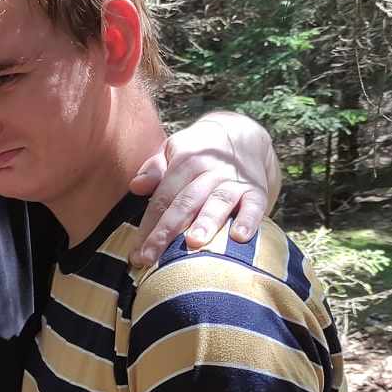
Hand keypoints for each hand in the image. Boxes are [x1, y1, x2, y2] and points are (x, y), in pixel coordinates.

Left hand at [129, 113, 278, 267]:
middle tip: (150, 257)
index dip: (147, 225)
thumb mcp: (173, 150)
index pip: (162, 197)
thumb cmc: (198, 152)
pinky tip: (240, 237)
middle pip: (184, 203)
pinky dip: (248, 220)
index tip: (135, 253)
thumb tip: (135, 186)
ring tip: (194, 242)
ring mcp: (233, 181)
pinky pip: (254, 205)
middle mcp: (209, 171)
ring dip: (206, 222)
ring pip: (217, 202)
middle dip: (166, 231)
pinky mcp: (256, 190)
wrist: (242, 134)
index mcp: (184, 161)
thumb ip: (154, 170)